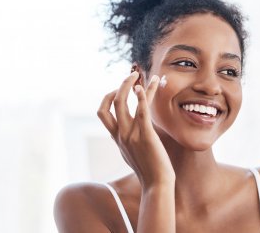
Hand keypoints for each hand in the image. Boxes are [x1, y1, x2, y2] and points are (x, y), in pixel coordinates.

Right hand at [97, 71, 174, 187]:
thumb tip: (128, 135)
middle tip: (132, 75)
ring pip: (123, 103)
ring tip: (139, 74)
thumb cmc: (148, 169)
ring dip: (131, 85)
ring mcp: (131, 134)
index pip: (102, 113)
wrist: (157, 184)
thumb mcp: (132, 154)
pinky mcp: (146, 135)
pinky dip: (143, 96)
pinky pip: (141, 111)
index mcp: (117, 137)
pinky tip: (147, 86)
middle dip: (120, 86)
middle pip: (112, 103)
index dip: (107, 98)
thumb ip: (127, 142)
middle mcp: (121, 134)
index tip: (119, 89)